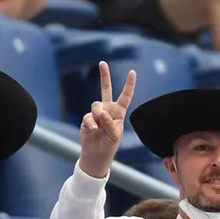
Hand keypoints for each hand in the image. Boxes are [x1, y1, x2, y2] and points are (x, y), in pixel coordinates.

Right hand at [79, 61, 135, 178]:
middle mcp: (108, 110)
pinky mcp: (87, 119)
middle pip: (106, 90)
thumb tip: (101, 112)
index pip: (125, 96)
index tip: (132, 72)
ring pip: (96, 105)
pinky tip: (93, 130)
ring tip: (99, 127)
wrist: (96, 156)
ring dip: (98, 116)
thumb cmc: (109, 146)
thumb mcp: (114, 136)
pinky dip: (91, 124)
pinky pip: (88, 117)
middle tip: (102, 62)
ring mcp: (96, 113)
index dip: (129, 85)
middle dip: (104, 76)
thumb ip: (109, 123)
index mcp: (119, 113)